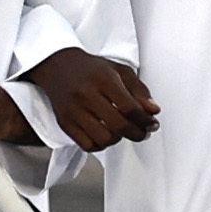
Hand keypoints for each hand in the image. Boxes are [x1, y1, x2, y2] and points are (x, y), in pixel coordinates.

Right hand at [23, 47, 161, 147]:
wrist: (57, 66)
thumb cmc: (91, 69)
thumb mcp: (119, 71)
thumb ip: (139, 90)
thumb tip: (153, 111)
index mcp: (103, 79)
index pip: (130, 108)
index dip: (145, 120)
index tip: (152, 123)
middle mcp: (86, 95)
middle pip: (119, 125)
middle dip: (137, 133)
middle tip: (142, 132)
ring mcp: (73, 110)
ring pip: (104, 139)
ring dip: (118, 139)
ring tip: (121, 131)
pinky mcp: (64, 122)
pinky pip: (87, 145)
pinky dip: (100, 145)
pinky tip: (105, 135)